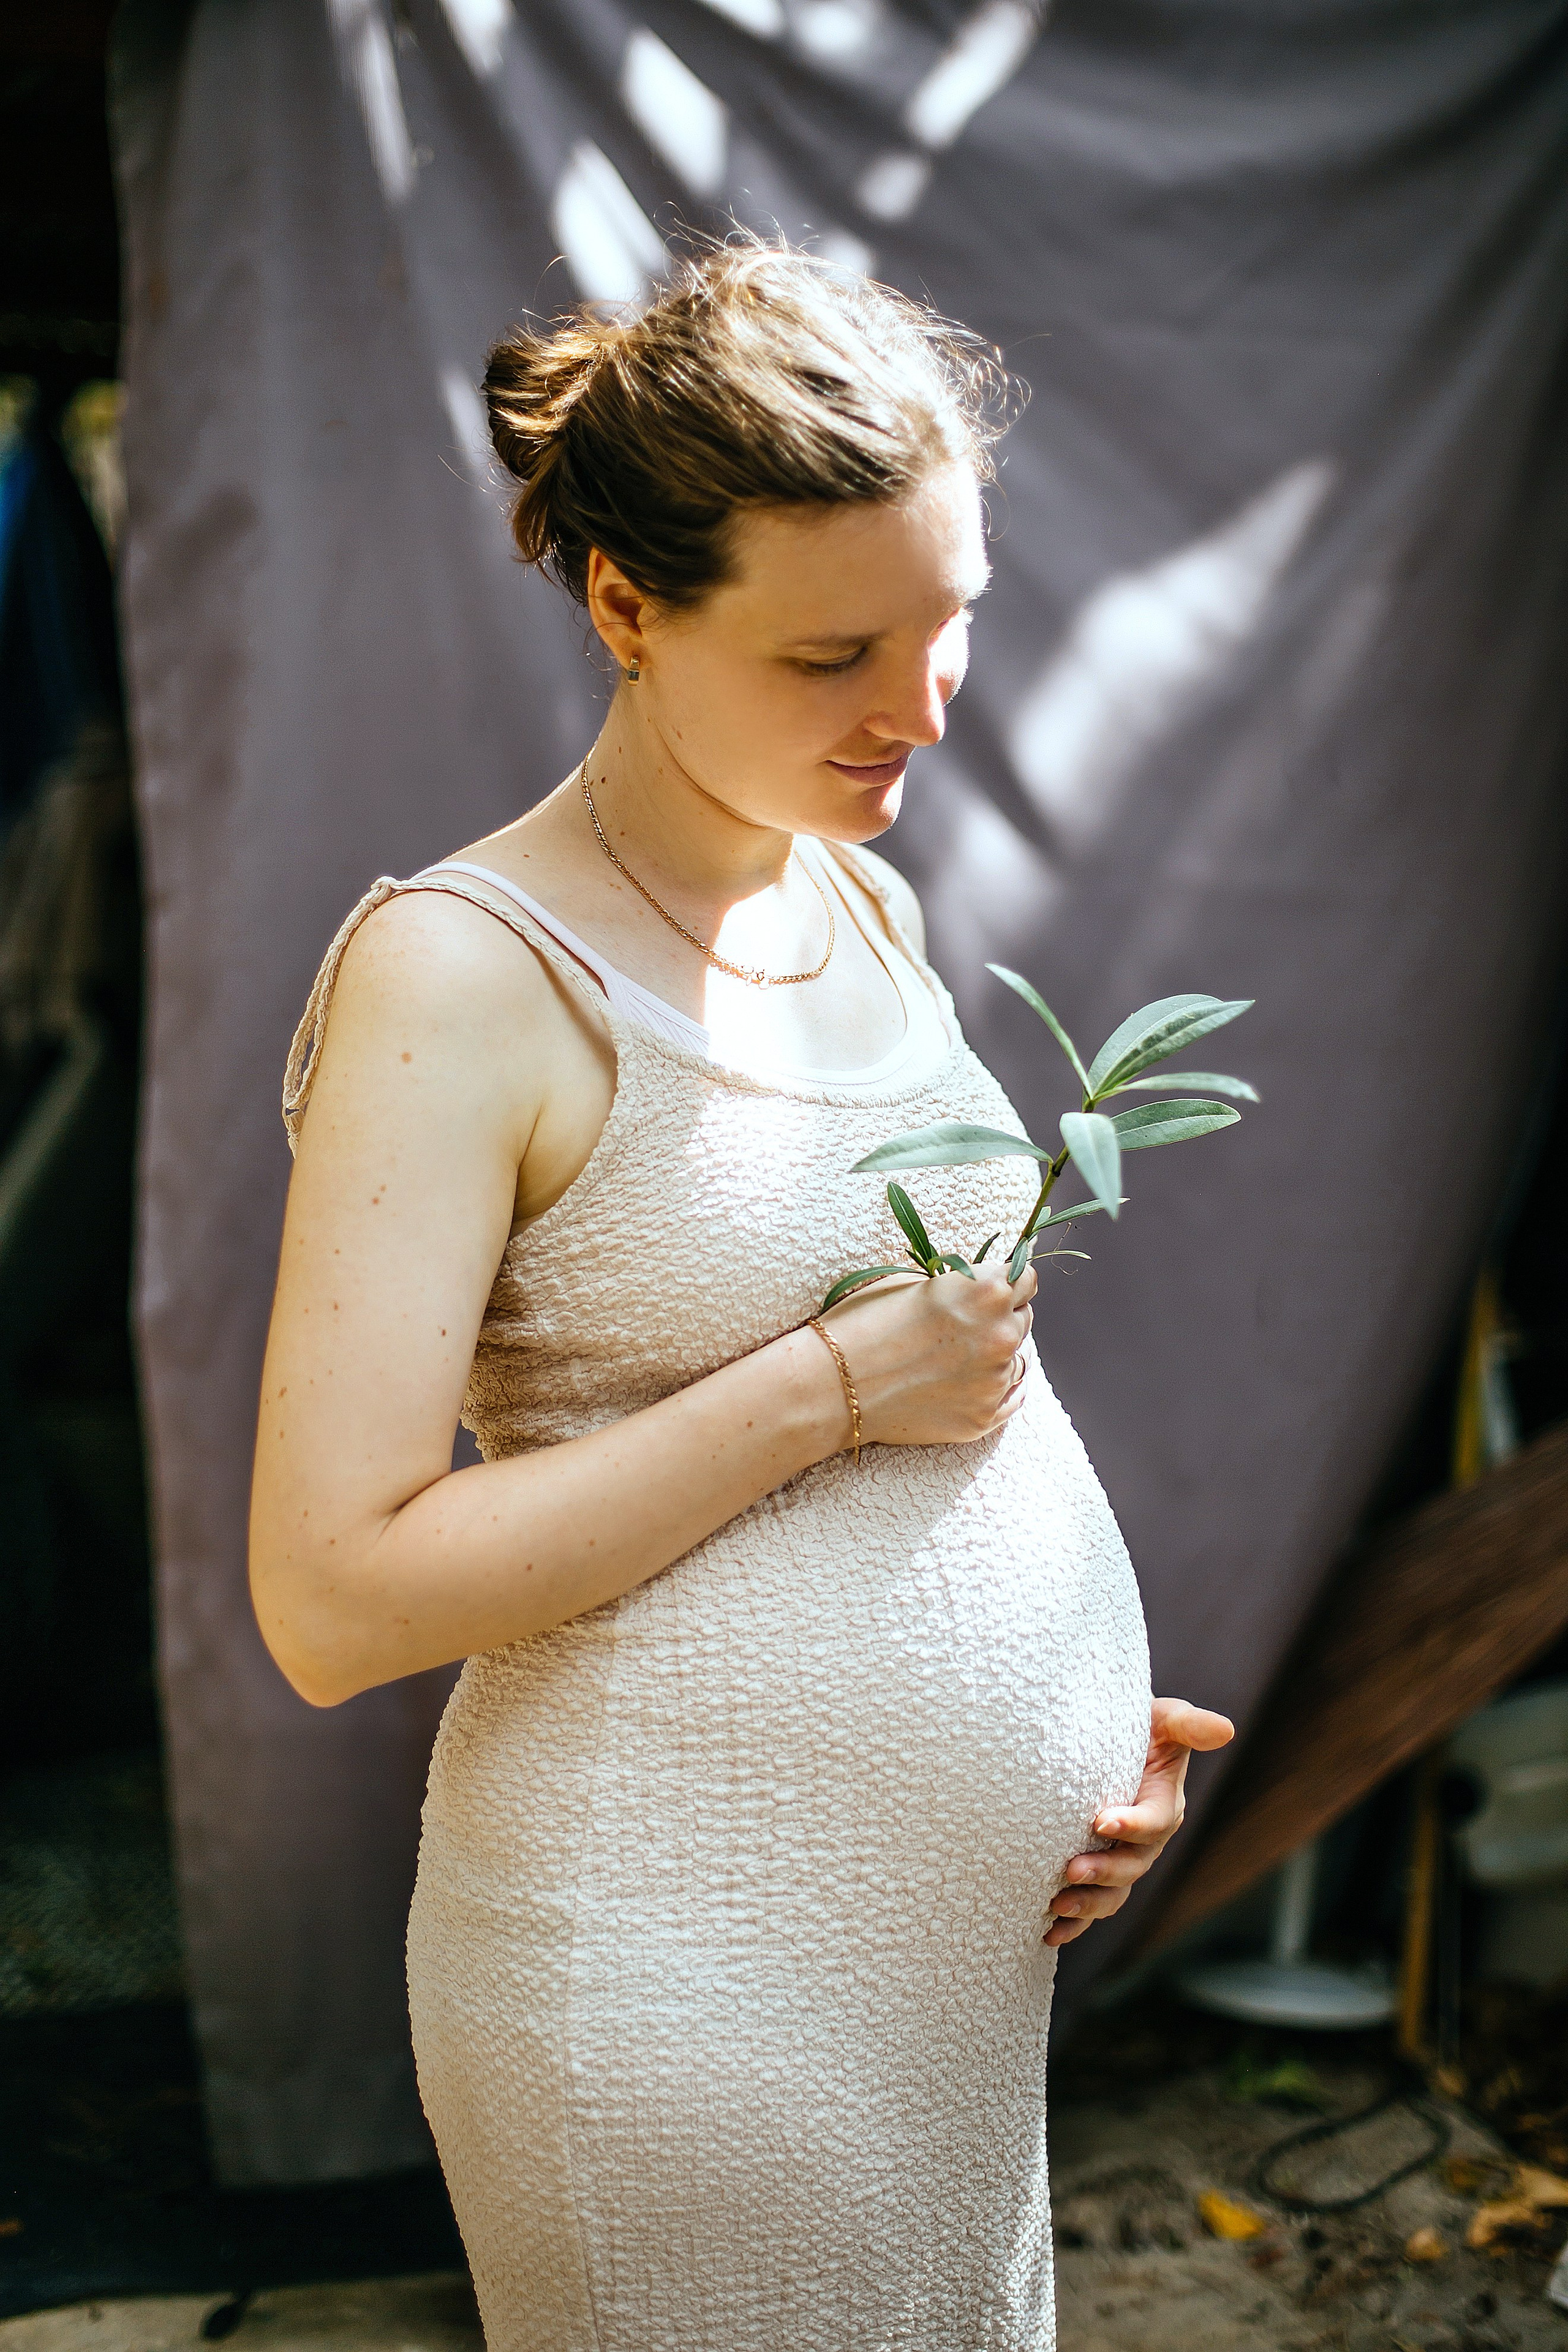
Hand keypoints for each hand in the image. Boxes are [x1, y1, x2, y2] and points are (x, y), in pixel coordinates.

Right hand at [822, 1264, 1036, 1448]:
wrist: (832, 1385)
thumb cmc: (863, 1324)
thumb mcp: (913, 1284)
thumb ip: (960, 1286)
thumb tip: (982, 1290)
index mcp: (987, 1292)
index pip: (1026, 1278)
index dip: (1009, 1281)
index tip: (998, 1287)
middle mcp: (1001, 1335)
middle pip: (1024, 1318)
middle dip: (1002, 1316)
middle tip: (968, 1323)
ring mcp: (994, 1382)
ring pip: (1018, 1359)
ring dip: (999, 1353)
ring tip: (961, 1355)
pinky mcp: (983, 1419)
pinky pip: (1012, 1397)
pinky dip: (1000, 1386)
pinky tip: (979, 1381)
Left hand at [1044, 1695, 1234, 1947]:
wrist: (1105, 1738)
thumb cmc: (1139, 1726)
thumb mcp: (1165, 1719)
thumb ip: (1189, 1724)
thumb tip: (1225, 1729)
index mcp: (1165, 1805)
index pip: (1155, 1822)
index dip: (1132, 1825)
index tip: (1101, 1821)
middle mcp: (1148, 1840)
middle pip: (1132, 1865)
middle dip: (1104, 1871)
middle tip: (1071, 1870)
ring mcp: (1124, 1860)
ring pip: (1114, 1893)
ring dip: (1088, 1904)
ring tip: (1057, 1905)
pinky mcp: (1100, 1872)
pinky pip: (1092, 1905)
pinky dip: (1075, 1925)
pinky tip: (1050, 1932)